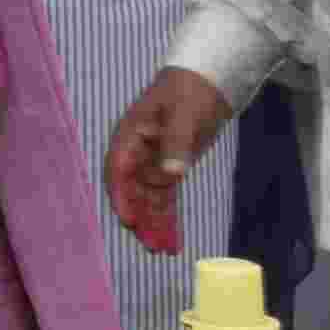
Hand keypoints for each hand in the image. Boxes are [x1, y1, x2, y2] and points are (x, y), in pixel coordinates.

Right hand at [103, 68, 235, 255]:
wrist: (209, 78)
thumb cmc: (191, 90)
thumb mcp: (185, 114)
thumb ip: (176, 144)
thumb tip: (171, 175)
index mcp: (132, 134)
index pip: (119, 169)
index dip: (122, 196)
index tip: (130, 221)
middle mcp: (138, 151)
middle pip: (133, 190)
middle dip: (141, 218)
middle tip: (151, 246)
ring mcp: (154, 160)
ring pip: (149, 198)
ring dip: (154, 223)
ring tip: (162, 251)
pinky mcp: (171, 166)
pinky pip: (165, 196)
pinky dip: (168, 216)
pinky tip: (172, 238)